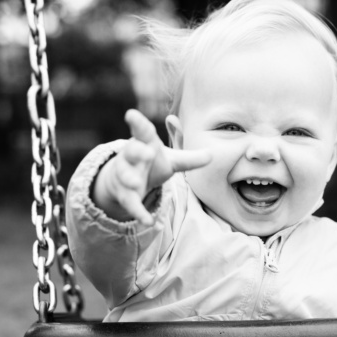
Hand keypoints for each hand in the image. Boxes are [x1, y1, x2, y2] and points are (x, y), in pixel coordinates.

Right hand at [93, 109, 210, 224]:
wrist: (128, 181)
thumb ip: (190, 157)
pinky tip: (148, 221)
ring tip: (136, 184)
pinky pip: (130, 203)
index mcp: (145, 143)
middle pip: (132, 151)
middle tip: (148, 153)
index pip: (142, 131)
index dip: (138, 123)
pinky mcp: (124, 194)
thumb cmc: (152, 163)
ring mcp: (125, 175)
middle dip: (138, 152)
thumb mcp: (172, 159)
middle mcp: (132, 157)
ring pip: (124, 175)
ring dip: (130, 179)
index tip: (131, 115)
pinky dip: (138, 212)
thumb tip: (212, 154)